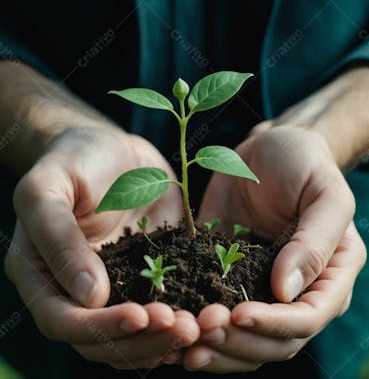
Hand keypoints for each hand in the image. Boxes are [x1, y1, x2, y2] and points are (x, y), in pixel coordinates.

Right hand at [5, 127, 199, 367]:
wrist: (110, 149)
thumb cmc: (73, 160)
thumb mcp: (50, 188)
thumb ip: (58, 237)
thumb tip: (89, 297)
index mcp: (43, 273)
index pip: (62, 321)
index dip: (99, 328)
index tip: (140, 316)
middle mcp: (75, 288)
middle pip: (102, 339)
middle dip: (142, 340)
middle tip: (182, 328)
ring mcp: (114, 283)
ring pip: (134, 333)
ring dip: (165, 338)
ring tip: (198, 327)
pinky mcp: (146, 273)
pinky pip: (161, 306)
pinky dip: (180, 318)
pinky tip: (205, 316)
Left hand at [186, 125, 365, 371]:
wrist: (269, 150)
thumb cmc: (306, 164)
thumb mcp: (324, 194)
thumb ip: (314, 243)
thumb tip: (285, 293)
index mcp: (329, 277)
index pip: (307, 319)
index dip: (273, 325)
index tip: (238, 313)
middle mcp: (296, 292)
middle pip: (272, 341)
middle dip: (238, 341)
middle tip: (203, 327)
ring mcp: (258, 287)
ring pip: (241, 337)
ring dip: (214, 344)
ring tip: (183, 336)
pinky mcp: (226, 275)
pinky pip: (212, 307)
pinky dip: (194, 323)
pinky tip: (168, 326)